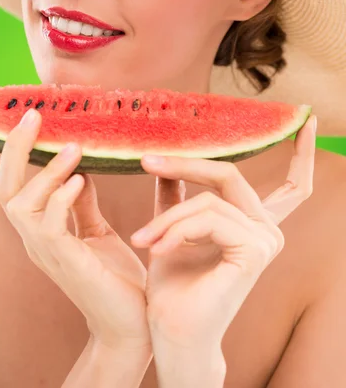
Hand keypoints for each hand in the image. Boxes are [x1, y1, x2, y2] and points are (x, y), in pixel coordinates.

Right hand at [0, 109, 150, 352]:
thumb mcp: (95, 231)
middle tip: (29, 115)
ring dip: (45, 170)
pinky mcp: (65, 261)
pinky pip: (50, 224)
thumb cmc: (113, 277)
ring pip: (22, 202)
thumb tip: (77, 170)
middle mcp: (33, 237)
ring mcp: (44, 250)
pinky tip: (79, 179)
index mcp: (38, 227)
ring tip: (74, 147)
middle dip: (10, 149)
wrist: (131, 321)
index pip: (4, 186)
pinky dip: (61, 198)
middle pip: (4, 187)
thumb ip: (81, 202)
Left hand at [130, 116, 315, 349]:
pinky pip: (209, 217)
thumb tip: (167, 160)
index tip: (306, 119)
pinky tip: (160, 249)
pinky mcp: (255, 250)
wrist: (171, 333)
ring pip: (209, 197)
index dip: (302, 151)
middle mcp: (267, 229)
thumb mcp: (173, 227)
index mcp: (255, 224)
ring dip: (169, 216)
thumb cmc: (173, 285)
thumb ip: (177, 194)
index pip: (292, 184)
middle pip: (229, 173)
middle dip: (185, 165)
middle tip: (146, 161)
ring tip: (144, 237)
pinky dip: (177, 229)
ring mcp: (265, 239)